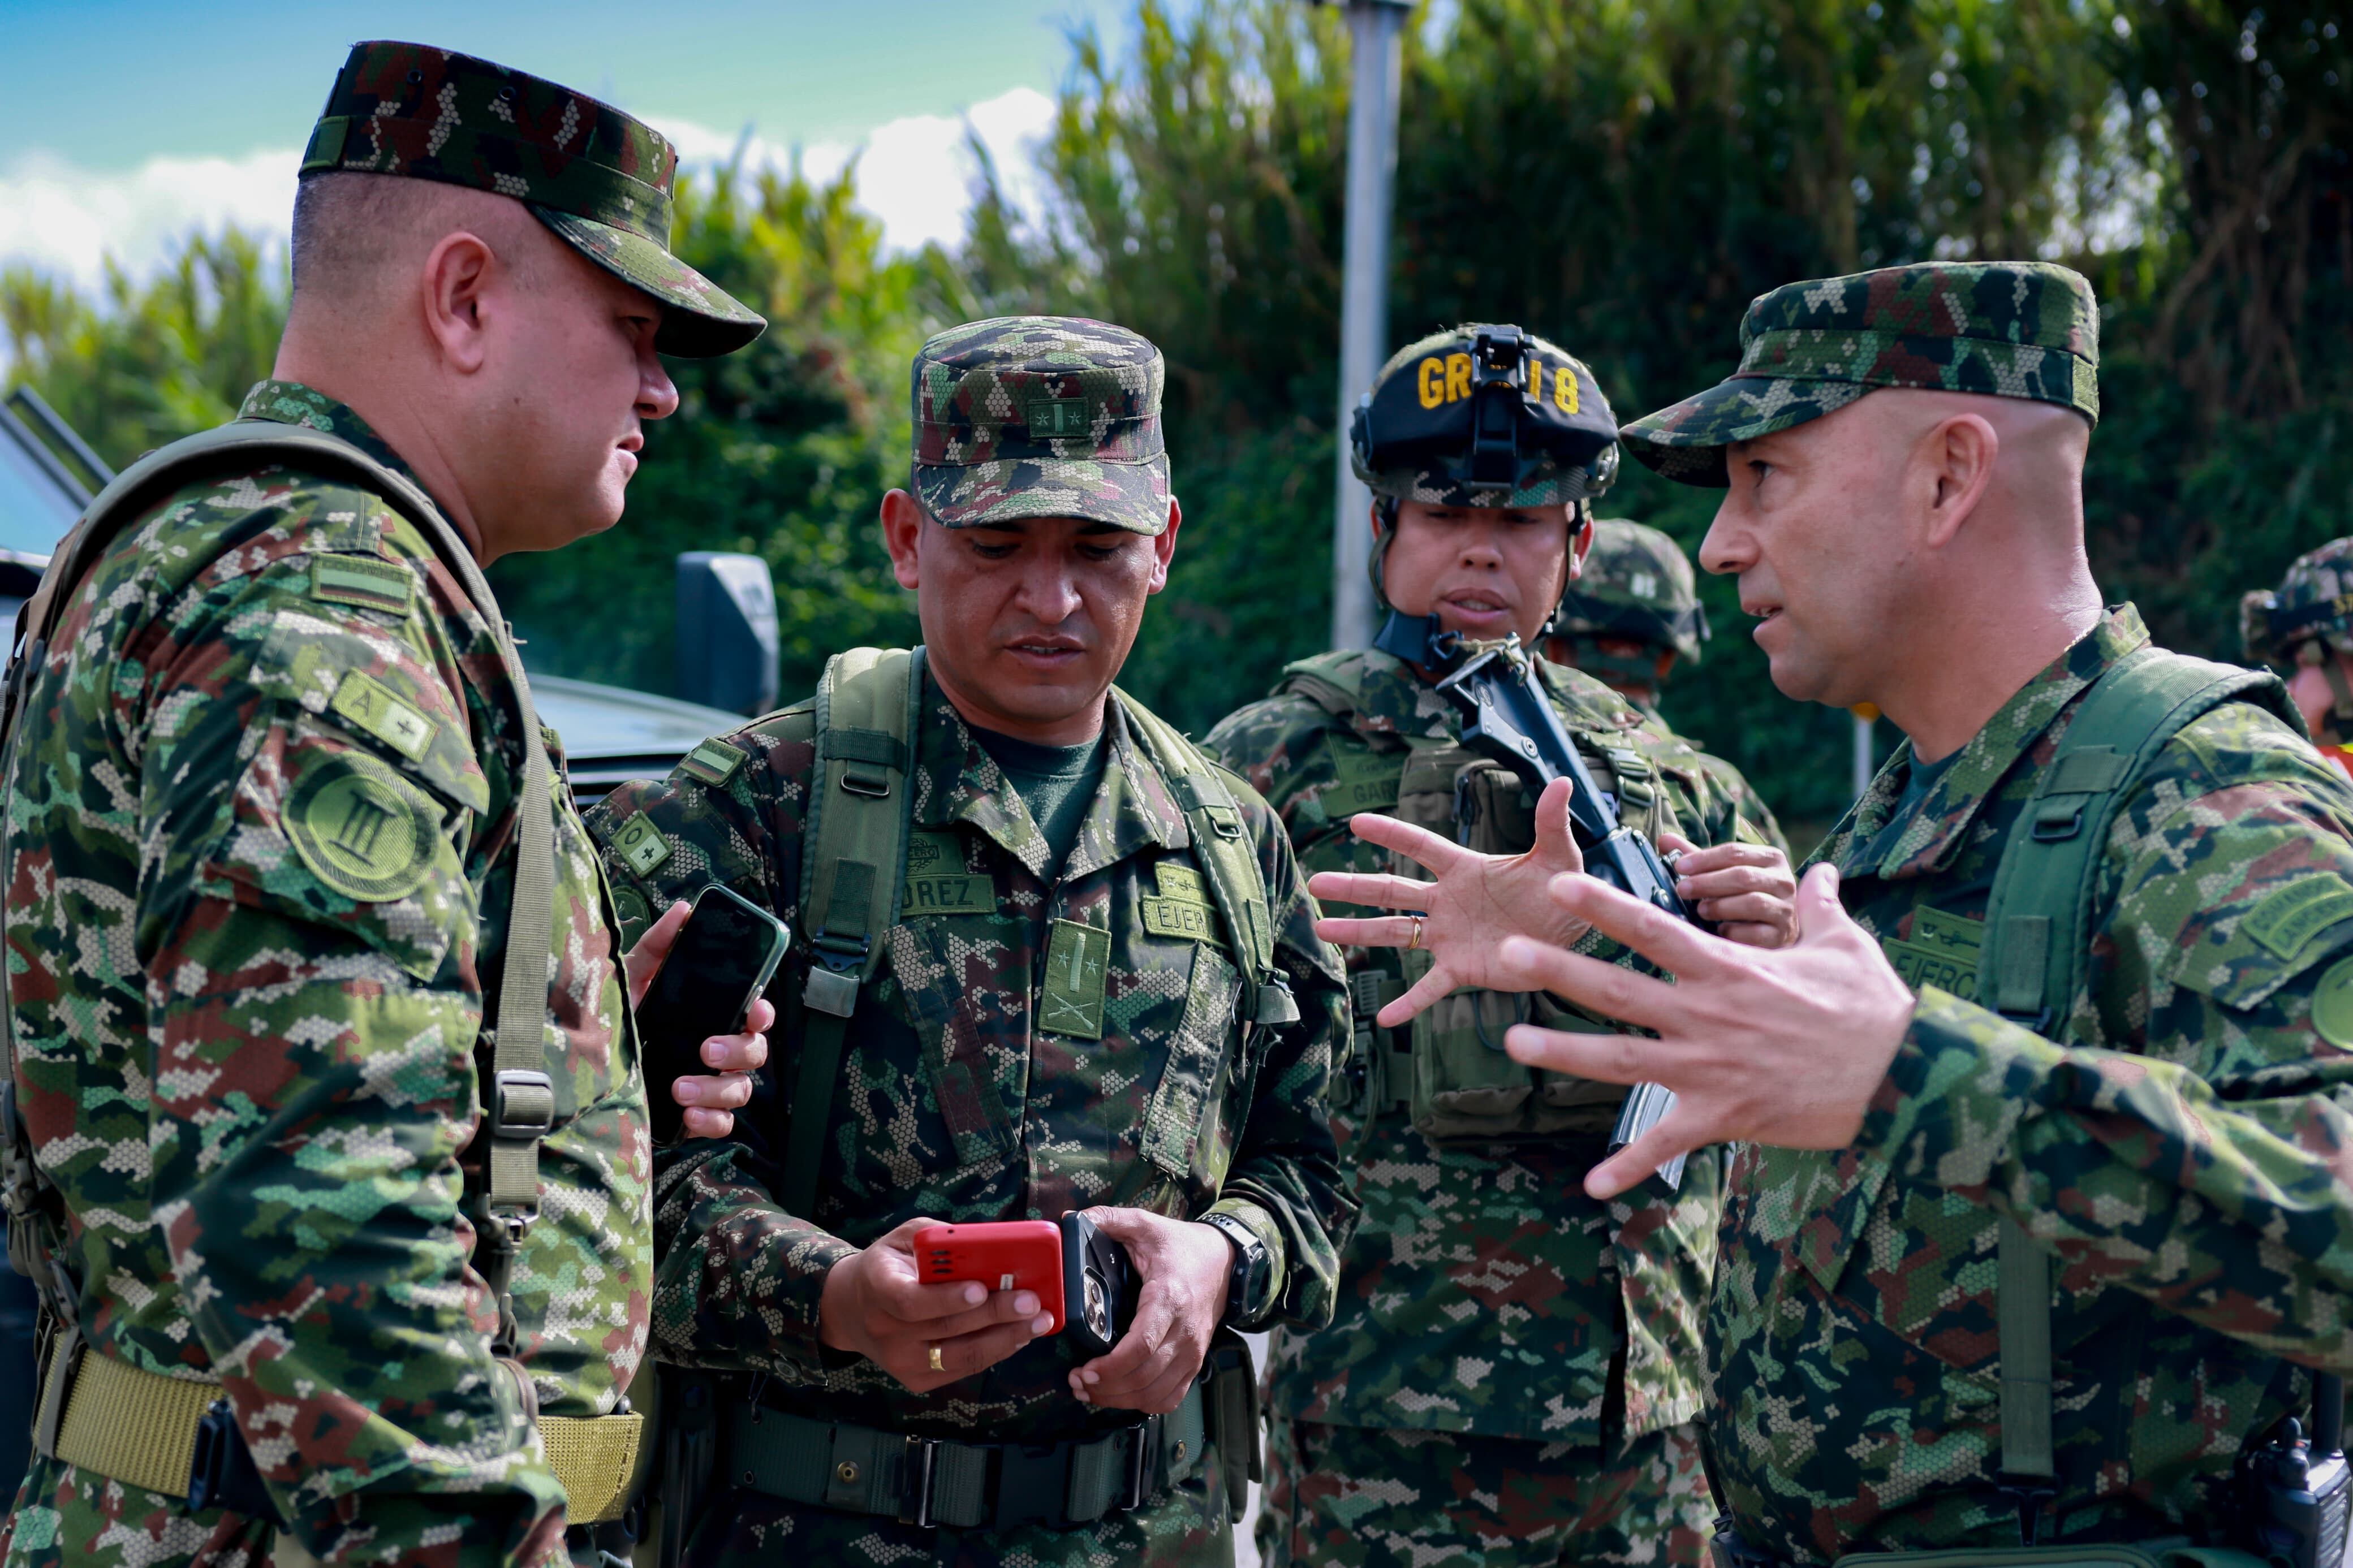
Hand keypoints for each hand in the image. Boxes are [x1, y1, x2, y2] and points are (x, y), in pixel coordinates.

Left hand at [623, 900, 770, 1138]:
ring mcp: (709, 1084)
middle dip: (737, 1050)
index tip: (753, 1010)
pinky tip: (687, 1114)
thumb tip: (684, 910)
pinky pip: (723, 1124)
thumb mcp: (630, 977)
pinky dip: (710, 1121)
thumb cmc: (615, 1017)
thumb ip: (657, 944)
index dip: (763, 1012)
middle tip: (705, 1048)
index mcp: (710, 1016)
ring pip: (741, 1089)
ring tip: (680, 1087)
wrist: (582, 1071)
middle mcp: (716, 1050)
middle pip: (755, 1052)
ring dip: (717, 1089)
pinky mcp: (694, 1115)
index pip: (755, 1014)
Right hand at [818, 1216, 1056, 1392]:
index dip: (946, 1298)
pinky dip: (997, 1351)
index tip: (981, 1288)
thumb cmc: (891, 1264)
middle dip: (995, 1314)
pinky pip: (964, 1367)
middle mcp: (885, 1330)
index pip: (909, 1300)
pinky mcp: (918, 1379)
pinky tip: (1020, 1334)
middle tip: (1032, 1301)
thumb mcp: (905, 1238)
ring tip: (1039, 1321)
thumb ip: (942, 1238)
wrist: (854, 1310)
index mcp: (878, 1287)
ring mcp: (901, 1361)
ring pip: (961, 1355)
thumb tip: (992, 1244)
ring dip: (1007, 1338)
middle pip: (946, 1328)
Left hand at [1067, 1209, 1231, 1414]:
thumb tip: (1071, 1220)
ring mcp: (1192, 1351)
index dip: (1111, 1366)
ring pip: (1156, 1394)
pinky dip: (1144, 1404)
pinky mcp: (1195, 1362)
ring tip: (1091, 1391)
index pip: (1142, 1346)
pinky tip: (1121, 1395)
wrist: (1225, 1260)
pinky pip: (1171, 1398)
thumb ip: (1110, 1219)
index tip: (1084, 1369)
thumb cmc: (1181, 1245)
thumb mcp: (1146, 1224)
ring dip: (1120, 1400)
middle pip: (1144, 1378)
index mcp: (1168, 1299)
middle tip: (1077, 1382)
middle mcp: (1184, 1332)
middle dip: (1106, 1388)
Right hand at [1308, 778, 1590, 1026]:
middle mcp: (1448, 902)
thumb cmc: (1563, 892)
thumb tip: (1563, 781)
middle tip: (1315, 884)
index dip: (1391, 834)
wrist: (1576, 938)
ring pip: (1395, 934)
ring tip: (1322, 931)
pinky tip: (1383, 1019)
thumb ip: (1551, 822)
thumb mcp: (1558, 855)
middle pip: (1391, 892)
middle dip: (1353, 887)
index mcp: (1464, 869)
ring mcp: (1450, 937)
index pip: (1420, 847)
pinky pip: (1429, 988)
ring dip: (1359, 934)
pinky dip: (1408, 1003)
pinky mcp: (1463, 969)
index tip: (1356, 822)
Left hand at [1491, 863, 1916, 1198]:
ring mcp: (1708, 1068)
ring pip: (1621, 1060)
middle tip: (1507, 952)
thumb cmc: (1874, 1010)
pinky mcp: (1722, 1116)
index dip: (1605, 906)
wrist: (1903, 1079)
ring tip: (1512, 1041)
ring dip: (1564, 1052)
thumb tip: (1821, 869)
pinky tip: (1592, 1187)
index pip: (1653, 930)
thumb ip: (1818, 907)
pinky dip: (1628, 1168)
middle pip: (1617, 990)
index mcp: (1728, 971)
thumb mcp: (1845, 947)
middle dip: (1559, 970)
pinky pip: (1666, 1146)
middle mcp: (1706, 1016)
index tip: (1561, 885)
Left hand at [1658, 830, 1797, 949]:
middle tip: (1681, 889)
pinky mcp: (1781, 936)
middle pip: (1743, 876)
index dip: (1704, 859)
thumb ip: (1697, 858)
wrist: (1774, 930)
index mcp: (1770, 858)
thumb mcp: (1722, 873)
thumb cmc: (1742, 896)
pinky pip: (1756, 933)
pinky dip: (1734, 932)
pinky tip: (1720, 931)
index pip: (1735, 852)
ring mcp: (1785, 910)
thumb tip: (1664, 840)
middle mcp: (1783, 881)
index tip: (1679, 866)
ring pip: (1753, 903)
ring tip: (1700, 910)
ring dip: (1720, 906)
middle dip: (1707, 882)